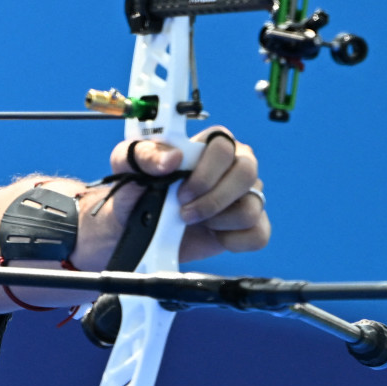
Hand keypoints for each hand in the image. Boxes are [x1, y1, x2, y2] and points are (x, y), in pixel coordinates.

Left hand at [65, 126, 268, 270]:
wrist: (133, 228)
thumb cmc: (135, 189)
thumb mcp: (127, 164)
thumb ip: (145, 155)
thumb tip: (172, 158)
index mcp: (207, 145)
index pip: (224, 145)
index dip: (206, 171)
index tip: (181, 191)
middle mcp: (232, 166)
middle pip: (247, 172)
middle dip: (214, 198)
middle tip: (185, 212)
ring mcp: (244, 196)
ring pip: (251, 207)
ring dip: (217, 221)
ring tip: (193, 222)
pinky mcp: (248, 226)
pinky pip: (259, 234)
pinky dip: (232, 241)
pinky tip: (211, 235)